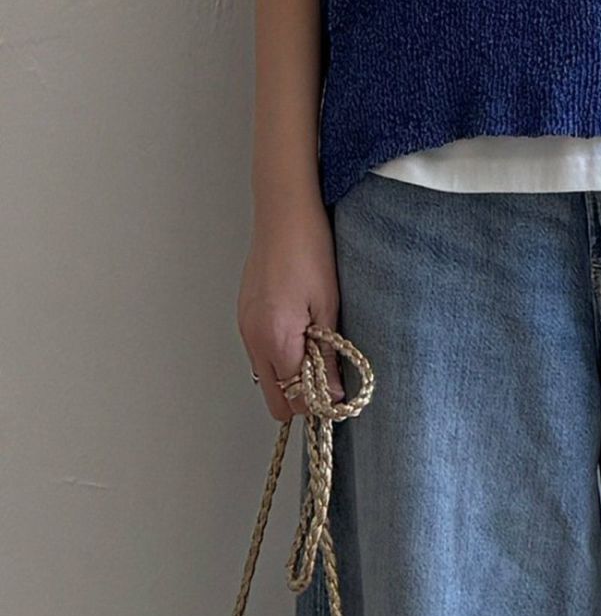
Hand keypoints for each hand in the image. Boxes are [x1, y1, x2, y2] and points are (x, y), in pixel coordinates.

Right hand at [237, 196, 343, 420]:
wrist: (285, 213)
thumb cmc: (310, 251)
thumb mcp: (328, 306)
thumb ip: (327, 356)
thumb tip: (333, 396)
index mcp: (274, 339)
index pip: (293, 400)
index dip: (318, 403)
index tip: (340, 394)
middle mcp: (252, 339)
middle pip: (274, 398)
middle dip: (303, 396)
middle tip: (331, 375)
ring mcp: (244, 326)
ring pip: (266, 376)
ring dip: (291, 374)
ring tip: (319, 346)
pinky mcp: (245, 314)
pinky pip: (260, 352)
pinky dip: (280, 354)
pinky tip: (302, 330)